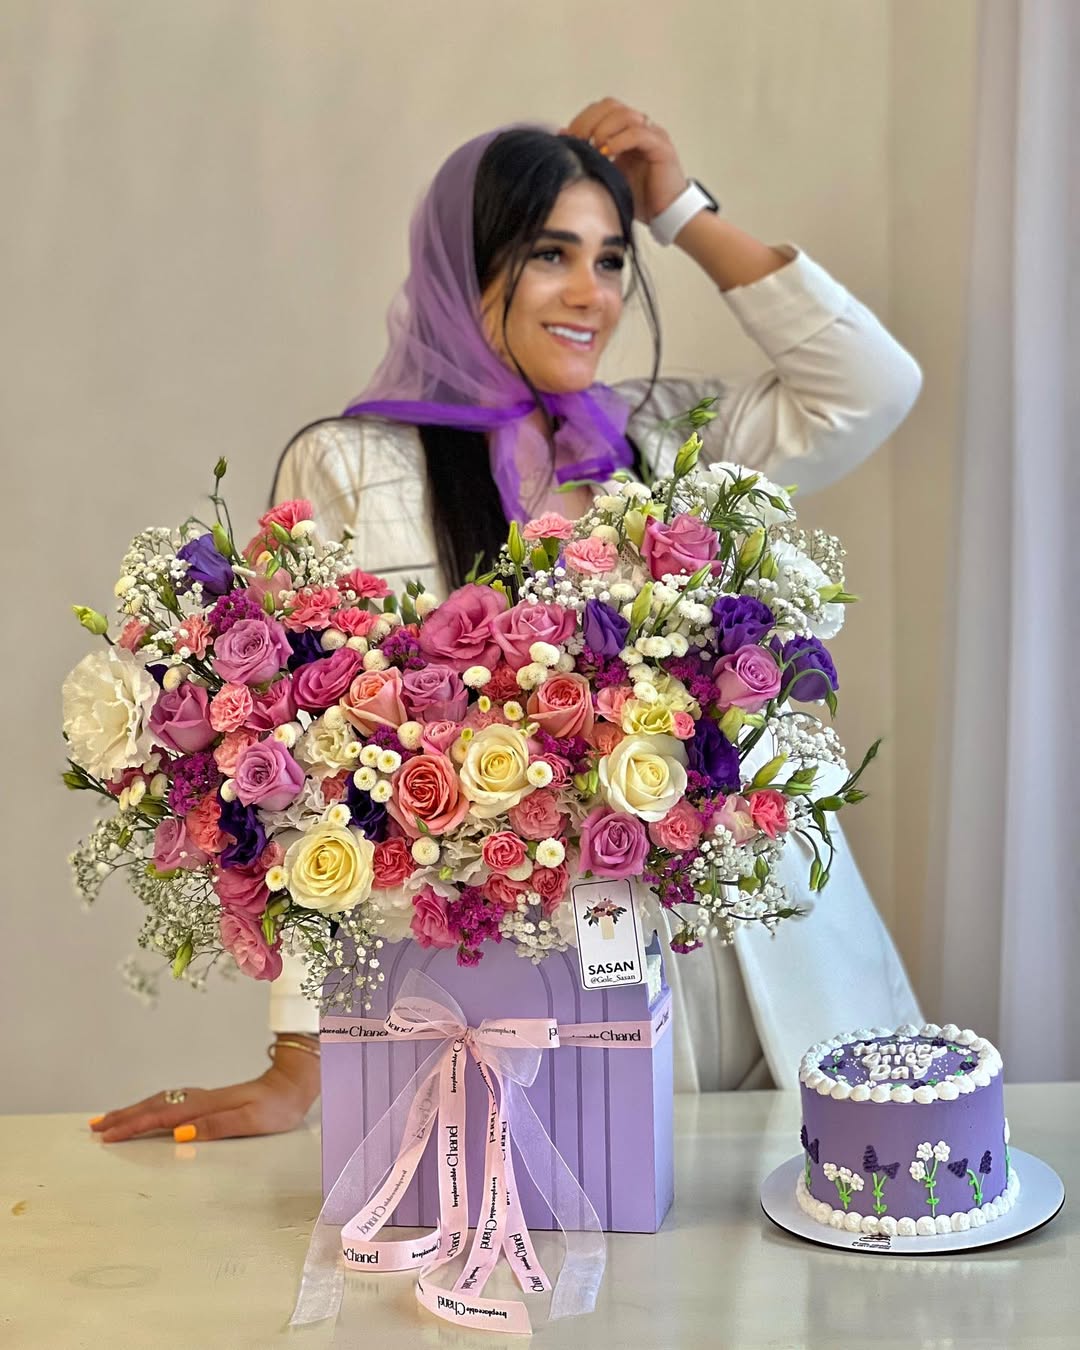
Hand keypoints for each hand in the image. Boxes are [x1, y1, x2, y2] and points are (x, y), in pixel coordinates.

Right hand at [89, 1041, 320, 1142]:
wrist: (293, 1084)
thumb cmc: (276, 1107)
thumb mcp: (251, 1119)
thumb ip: (217, 1126)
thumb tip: (181, 1134)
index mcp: (205, 1106)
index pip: (161, 1118)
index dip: (133, 1127)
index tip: (107, 1136)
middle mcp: (199, 1099)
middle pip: (153, 1107)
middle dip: (123, 1117)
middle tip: (94, 1128)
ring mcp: (202, 1097)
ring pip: (159, 1103)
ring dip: (133, 1111)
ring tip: (109, 1120)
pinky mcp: (208, 1099)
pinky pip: (170, 1102)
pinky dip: (150, 1107)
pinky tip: (147, 1112)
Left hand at [561, 97, 687, 223]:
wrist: (665, 216)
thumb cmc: (639, 199)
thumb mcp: (605, 175)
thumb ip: (588, 155)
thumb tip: (563, 136)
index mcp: (626, 132)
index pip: (601, 110)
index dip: (583, 119)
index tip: (569, 138)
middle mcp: (640, 128)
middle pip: (611, 106)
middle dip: (589, 121)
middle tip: (578, 140)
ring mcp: (652, 134)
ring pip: (624, 115)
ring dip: (603, 129)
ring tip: (594, 148)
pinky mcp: (661, 146)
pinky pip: (638, 133)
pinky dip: (619, 140)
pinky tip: (608, 153)